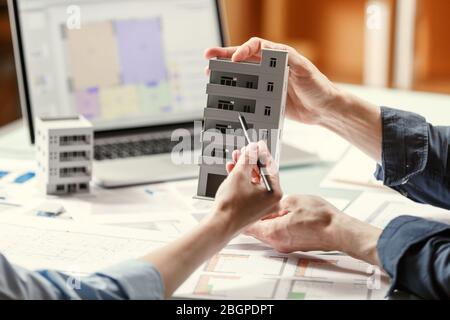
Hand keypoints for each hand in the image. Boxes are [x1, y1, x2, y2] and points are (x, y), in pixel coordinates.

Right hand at [205, 37, 345, 124]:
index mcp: (278, 56)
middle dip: (224, 57)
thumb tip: (272, 53)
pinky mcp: (265, 100)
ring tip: (211, 75)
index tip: (234, 58)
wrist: (323, 110)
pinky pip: (248, 96)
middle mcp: (270, 68)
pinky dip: (236, 95)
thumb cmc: (318, 87)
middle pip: (242, 59)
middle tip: (208, 57)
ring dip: (226, 75)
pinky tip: (226, 97)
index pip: (256, 47)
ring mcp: (266, 84)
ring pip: (241, 76)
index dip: (242, 50)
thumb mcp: (305, 69)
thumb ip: (289, 59)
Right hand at [212, 141, 282, 234]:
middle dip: (250, 160)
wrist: (219, 224)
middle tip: (245, 149)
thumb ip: (248, 158)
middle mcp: (271, 200)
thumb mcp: (239, 174)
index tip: (258, 144)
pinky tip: (232, 169)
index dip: (262, 152)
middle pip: (262, 173)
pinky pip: (249, 188)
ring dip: (244, 167)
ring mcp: (261, 204)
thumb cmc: (231, 206)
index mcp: (275, 193)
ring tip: (236, 157)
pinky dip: (241, 178)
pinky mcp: (251, 207)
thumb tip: (253, 148)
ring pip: (254, 180)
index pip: (270, 166)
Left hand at [245, 195, 382, 265]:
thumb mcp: (293, 201)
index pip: (248, 226)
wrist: (338, 231)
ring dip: (263, 220)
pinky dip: (274, 225)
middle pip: (255, 230)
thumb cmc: (320, 218)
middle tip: (247, 203)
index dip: (241, 215)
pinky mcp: (292, 245)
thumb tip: (267, 204)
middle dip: (251, 216)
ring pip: (266, 232)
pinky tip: (279, 215)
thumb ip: (275, 204)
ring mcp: (284, 245)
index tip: (235, 207)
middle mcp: (276, 242)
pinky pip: (277, 234)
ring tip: (264, 207)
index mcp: (273, 231)